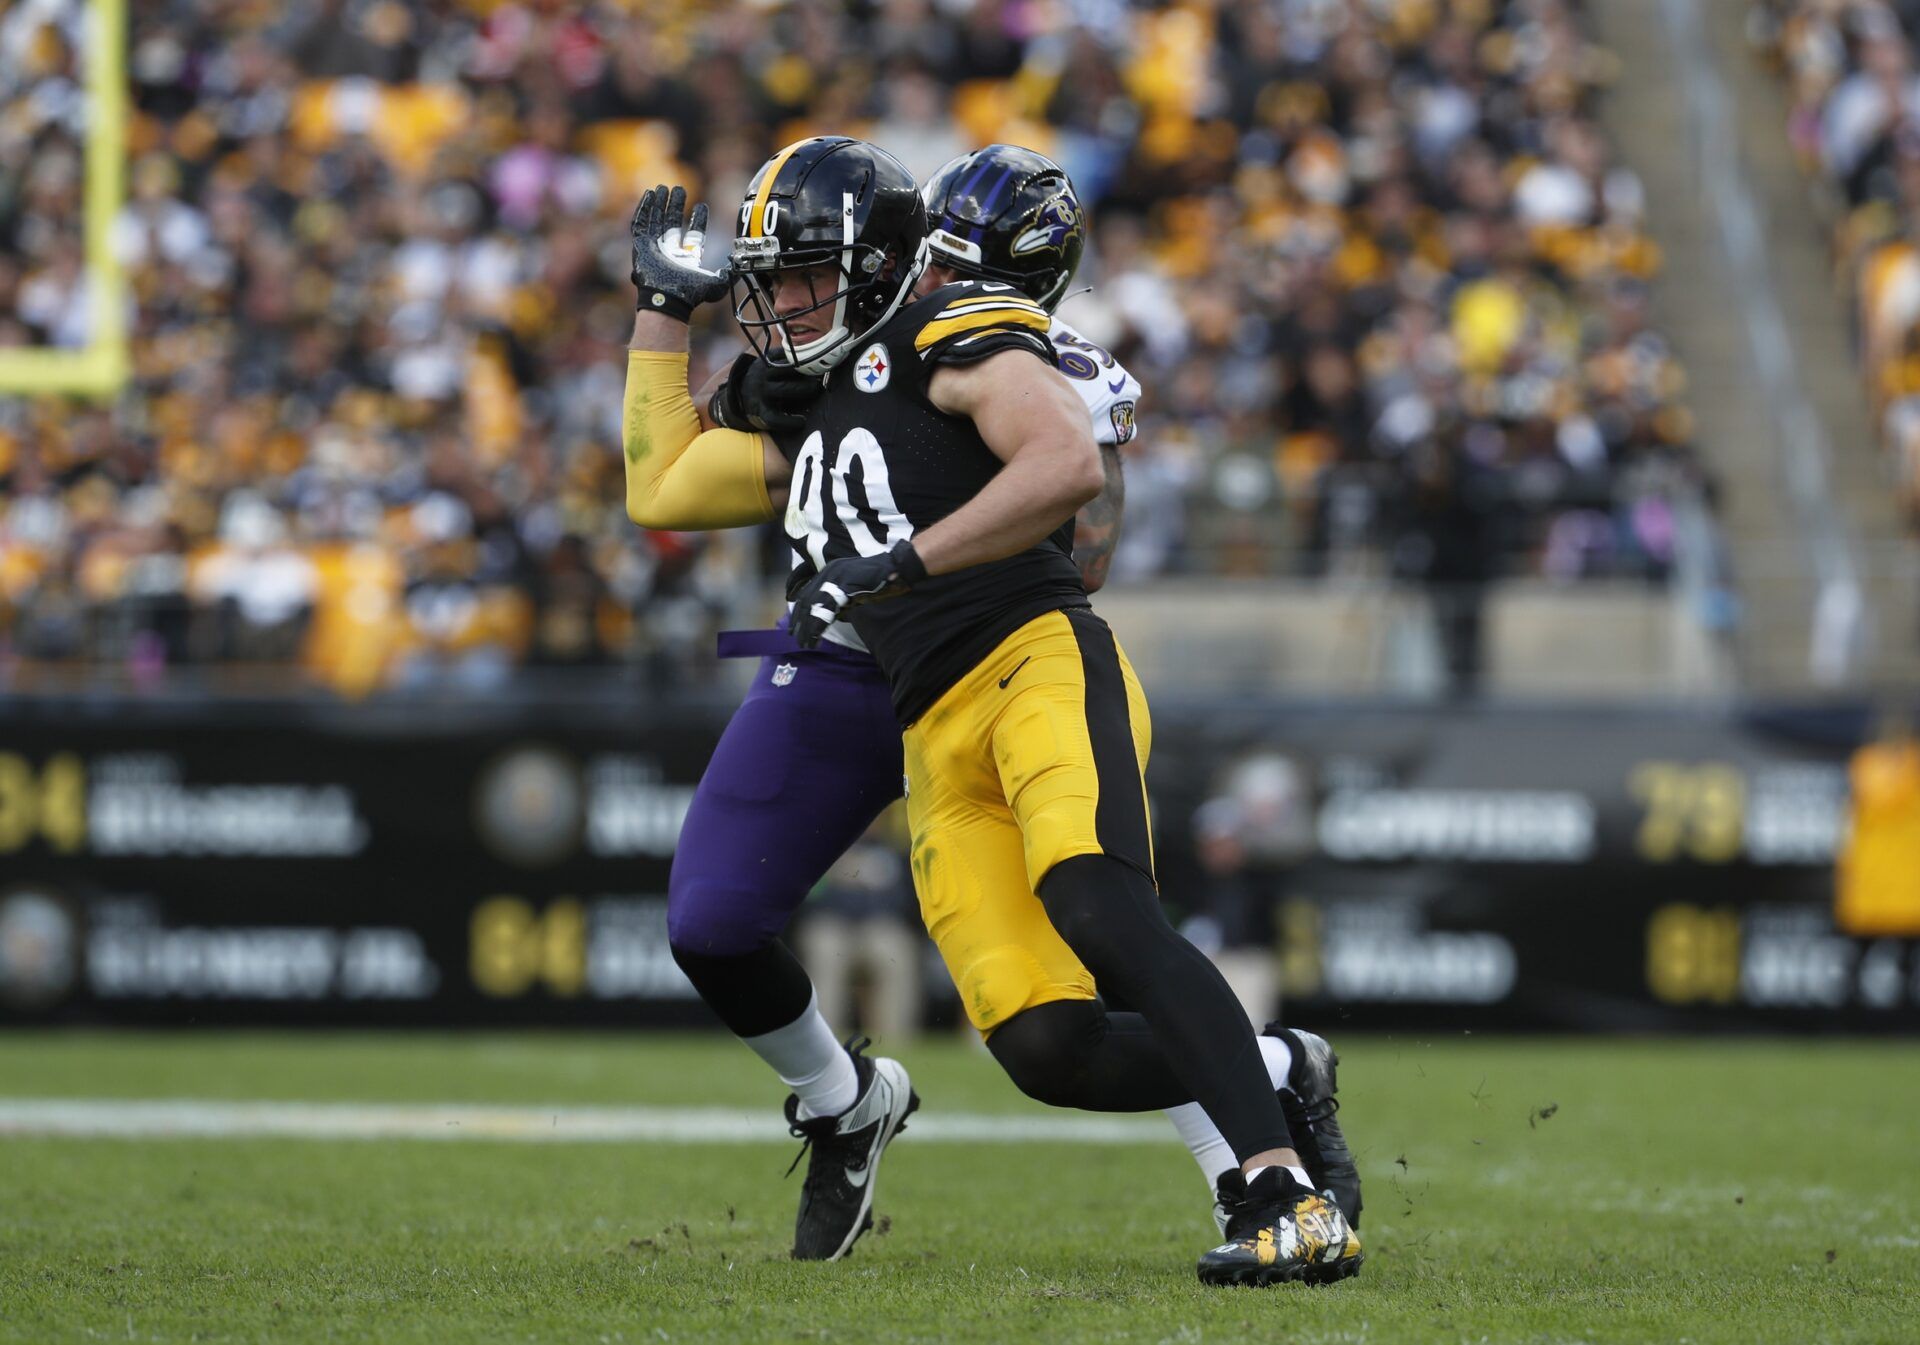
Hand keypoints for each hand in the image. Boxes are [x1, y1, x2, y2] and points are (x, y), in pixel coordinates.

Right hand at [629, 184, 729, 318]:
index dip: (698, 220)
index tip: (702, 206)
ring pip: (656, 221)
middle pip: (672, 224)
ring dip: (659, 204)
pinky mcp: (640, 247)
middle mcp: (670, 253)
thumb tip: (739, 263)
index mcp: (686, 260)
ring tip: (663, 188)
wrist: (669, 297)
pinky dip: (644, 210)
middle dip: (676, 206)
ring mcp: (654, 250)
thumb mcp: (716, 284)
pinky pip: (640, 225)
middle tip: (680, 189)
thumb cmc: (690, 294)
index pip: (693, 235)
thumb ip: (729, 274)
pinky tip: (649, 195)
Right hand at [710, 352, 820, 432]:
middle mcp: (762, 375)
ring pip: (784, 389)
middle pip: (788, 370)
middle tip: (822, 377)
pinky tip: (801, 421)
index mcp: (766, 362)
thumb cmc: (764, 381)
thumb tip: (817, 358)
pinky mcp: (760, 411)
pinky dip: (790, 421)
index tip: (820, 360)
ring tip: (817, 390)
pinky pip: (776, 418)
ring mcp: (760, 393)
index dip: (804, 357)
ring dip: (803, 390)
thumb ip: (786, 361)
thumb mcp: (770, 366)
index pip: (787, 355)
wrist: (738, 398)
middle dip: (807, 373)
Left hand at [790, 541, 927, 648]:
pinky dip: (818, 625)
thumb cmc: (879, 579)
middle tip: (794, 636)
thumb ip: (842, 598)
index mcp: (830, 571)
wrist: (896, 568)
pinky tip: (814, 636)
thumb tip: (832, 615)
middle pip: (806, 599)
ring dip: (807, 626)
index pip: (808, 592)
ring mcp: (835, 578)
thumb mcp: (854, 588)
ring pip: (813, 606)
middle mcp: (829, 572)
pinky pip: (826, 609)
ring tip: (804, 642)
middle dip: (799, 620)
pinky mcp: (843, 587)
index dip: (800, 610)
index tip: (795, 625)